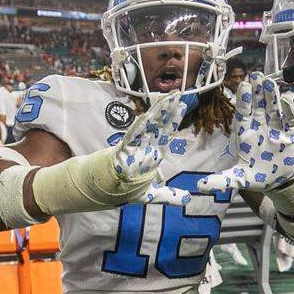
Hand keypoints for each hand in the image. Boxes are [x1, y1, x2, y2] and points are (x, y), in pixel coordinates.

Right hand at [113, 91, 194, 205]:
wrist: (106, 193)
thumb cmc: (126, 189)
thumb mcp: (150, 195)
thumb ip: (168, 196)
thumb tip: (187, 200)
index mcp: (153, 156)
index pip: (165, 134)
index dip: (173, 120)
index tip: (181, 105)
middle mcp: (144, 149)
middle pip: (158, 126)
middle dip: (167, 111)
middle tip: (177, 94)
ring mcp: (133, 149)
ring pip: (146, 127)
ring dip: (156, 113)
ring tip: (165, 99)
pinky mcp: (122, 152)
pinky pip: (131, 139)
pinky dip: (137, 128)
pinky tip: (145, 117)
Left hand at [198, 73, 293, 194]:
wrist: (278, 182)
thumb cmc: (256, 177)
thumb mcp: (238, 179)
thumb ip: (221, 181)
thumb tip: (200, 186)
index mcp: (245, 134)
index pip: (243, 114)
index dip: (244, 100)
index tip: (244, 85)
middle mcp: (259, 128)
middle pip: (258, 106)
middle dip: (257, 92)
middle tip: (256, 74)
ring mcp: (274, 129)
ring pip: (273, 109)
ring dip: (272, 96)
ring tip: (270, 82)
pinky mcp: (289, 135)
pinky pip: (289, 120)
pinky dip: (289, 111)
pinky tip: (287, 100)